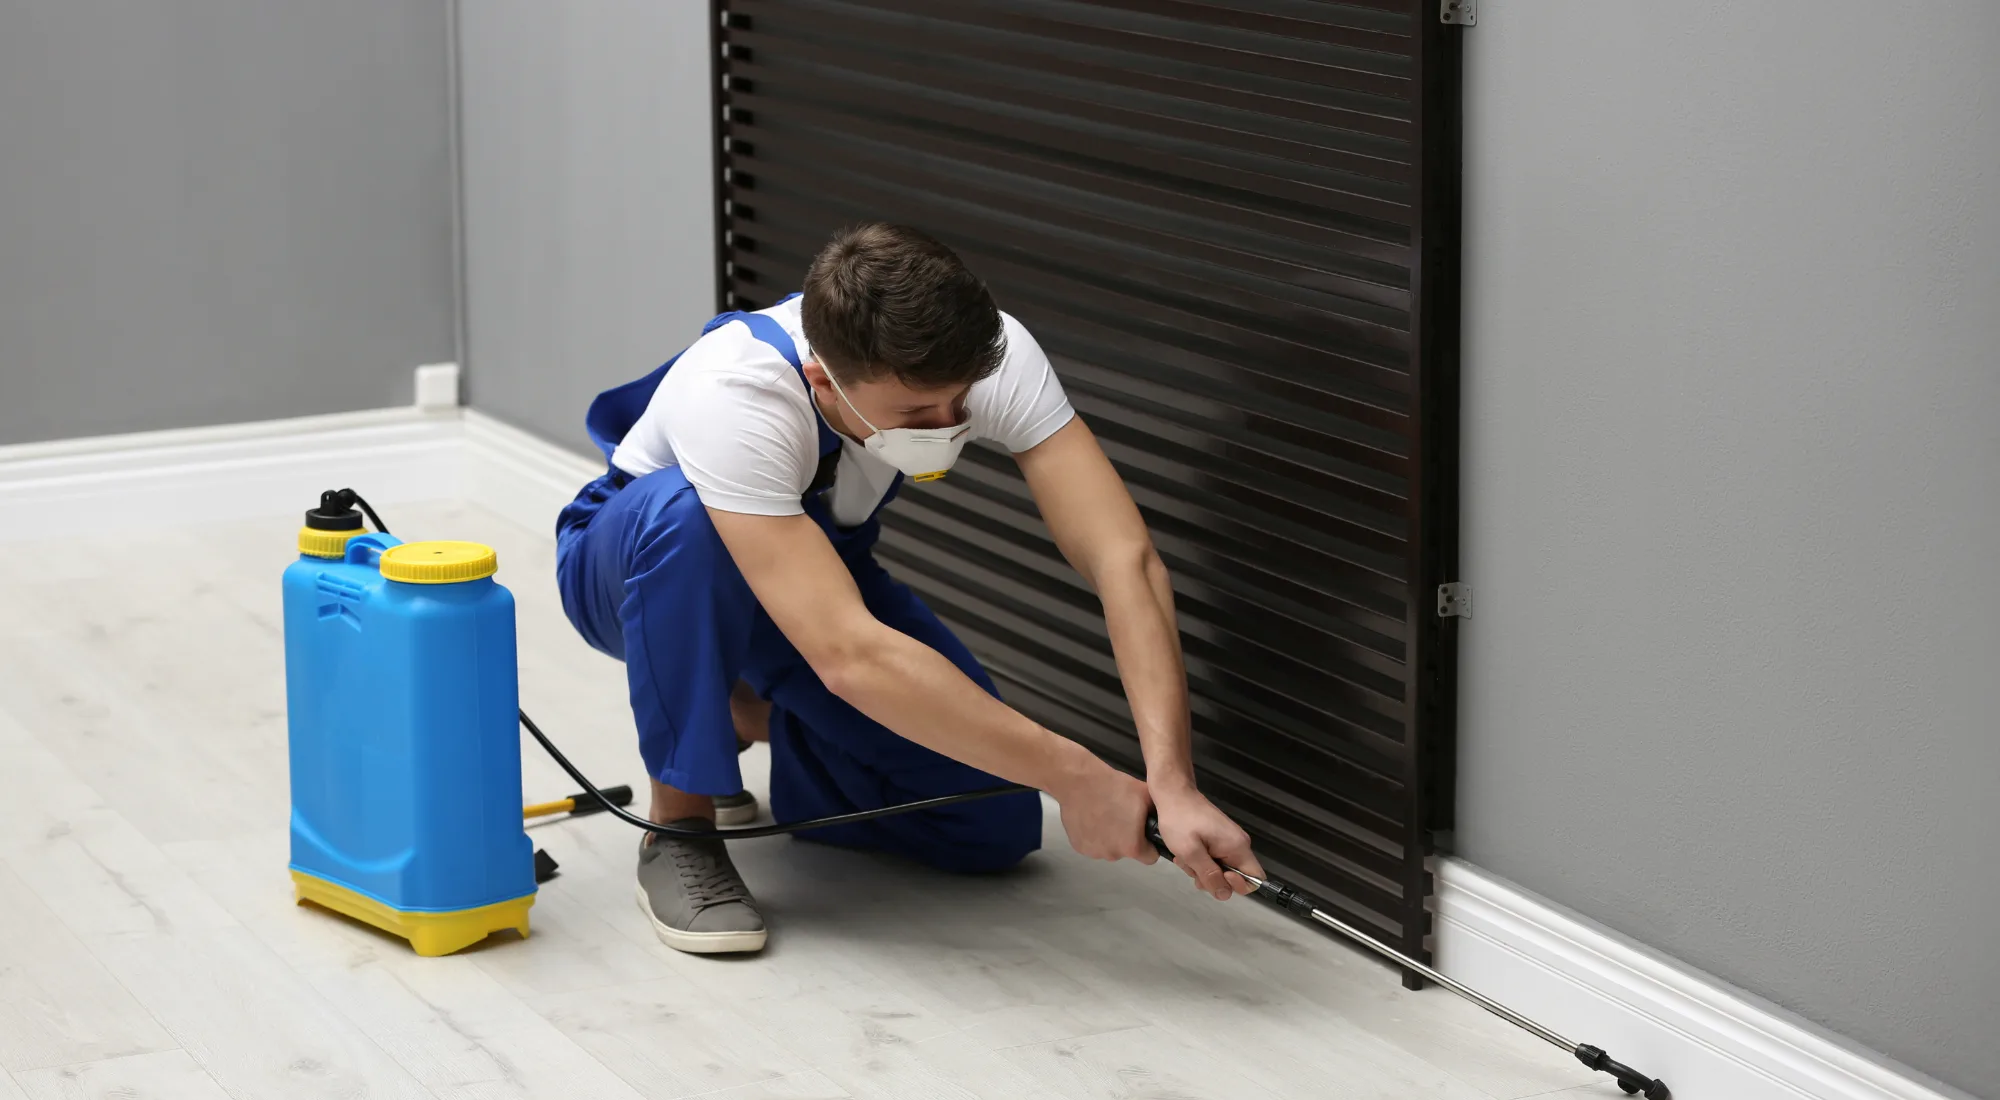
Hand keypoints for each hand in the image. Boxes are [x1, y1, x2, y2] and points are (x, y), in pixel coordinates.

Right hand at [1051, 759, 1157, 863]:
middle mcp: (1113, 855)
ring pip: (1109, 848)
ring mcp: (1094, 852)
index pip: (1150, 857)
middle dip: (1127, 838)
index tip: (1144, 833)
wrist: (1080, 781)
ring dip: (1109, 837)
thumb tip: (1167, 819)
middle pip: (1127, 851)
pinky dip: (1093, 835)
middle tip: (1122, 816)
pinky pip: (1092, 844)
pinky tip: (1092, 818)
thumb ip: (1158, 812)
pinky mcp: (1079, 847)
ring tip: (1105, 814)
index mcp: (1133, 847)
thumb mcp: (1145, 795)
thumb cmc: (1114, 786)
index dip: (1150, 845)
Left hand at [1150, 784, 1263, 900]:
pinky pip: (1215, 859)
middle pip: (1236, 877)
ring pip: (1222, 870)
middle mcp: (1238, 844)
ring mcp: (1228, 841)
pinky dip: (1200, 861)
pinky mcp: (1218, 839)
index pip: (1255, 879)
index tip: (1215, 877)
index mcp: (1237, 847)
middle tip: (1193, 868)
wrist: (1174, 794)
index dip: (1236, 886)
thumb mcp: (1191, 852)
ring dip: (1202, 870)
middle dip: (1213, 879)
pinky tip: (1186, 853)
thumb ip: (1209, 875)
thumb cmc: (1179, 819)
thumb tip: (1224, 894)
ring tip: (1186, 858)